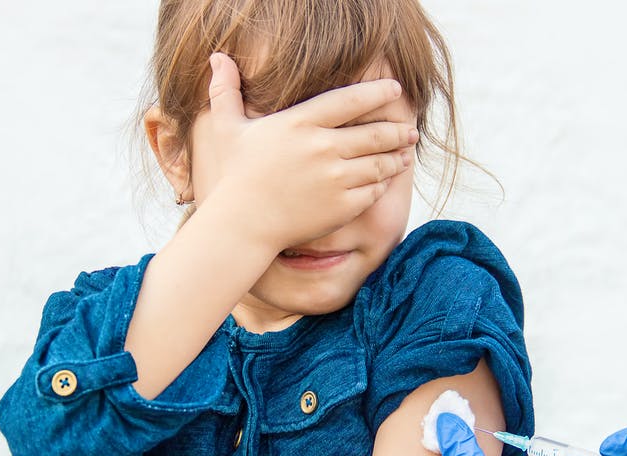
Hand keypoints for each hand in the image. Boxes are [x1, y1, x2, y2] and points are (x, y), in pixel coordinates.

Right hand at [201, 52, 417, 250]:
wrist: (243, 225)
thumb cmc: (236, 176)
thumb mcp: (227, 129)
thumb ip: (226, 92)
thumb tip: (217, 58)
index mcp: (301, 123)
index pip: (352, 99)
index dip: (379, 92)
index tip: (395, 89)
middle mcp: (323, 147)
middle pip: (376, 132)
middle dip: (398, 130)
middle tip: (410, 130)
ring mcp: (335, 178)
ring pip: (380, 163)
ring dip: (397, 157)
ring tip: (405, 154)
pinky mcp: (342, 206)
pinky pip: (374, 190)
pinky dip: (383, 183)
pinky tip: (386, 179)